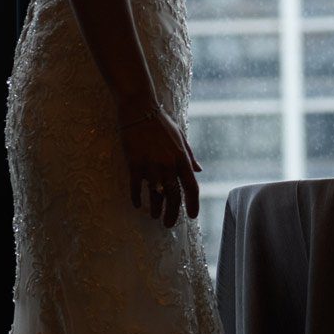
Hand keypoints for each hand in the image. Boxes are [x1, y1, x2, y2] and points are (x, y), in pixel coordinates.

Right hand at [121, 106, 201, 227]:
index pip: (192, 187)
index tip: (192, 216)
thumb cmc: (161, 123)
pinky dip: (137, 198)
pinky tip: (138, 205)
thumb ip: (190, 156)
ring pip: (156, 195)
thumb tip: (199, 170)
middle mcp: (168, 165)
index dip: (193, 204)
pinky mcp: (134, 164)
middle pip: (174, 196)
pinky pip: (136, 188)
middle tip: (170, 224)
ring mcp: (151, 166)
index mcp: (182, 158)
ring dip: (156, 209)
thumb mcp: (181, 137)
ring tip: (155, 217)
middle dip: (173, 213)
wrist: (139, 110)